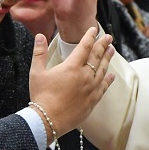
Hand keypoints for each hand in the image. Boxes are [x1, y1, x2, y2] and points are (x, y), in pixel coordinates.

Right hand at [29, 28, 114, 142]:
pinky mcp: (92, 100)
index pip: (84, 47)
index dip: (89, 37)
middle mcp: (84, 76)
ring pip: (102, 70)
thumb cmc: (41, 96)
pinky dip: (108, 80)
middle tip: (108, 37)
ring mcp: (90, 89)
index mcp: (71, 67)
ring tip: (112, 50)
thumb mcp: (36, 72)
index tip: (94, 29)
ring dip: (107, 59)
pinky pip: (103, 87)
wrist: (48, 120)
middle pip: (96, 57)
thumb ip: (39, 52)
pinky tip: (111, 75)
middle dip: (103, 45)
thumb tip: (40, 36)